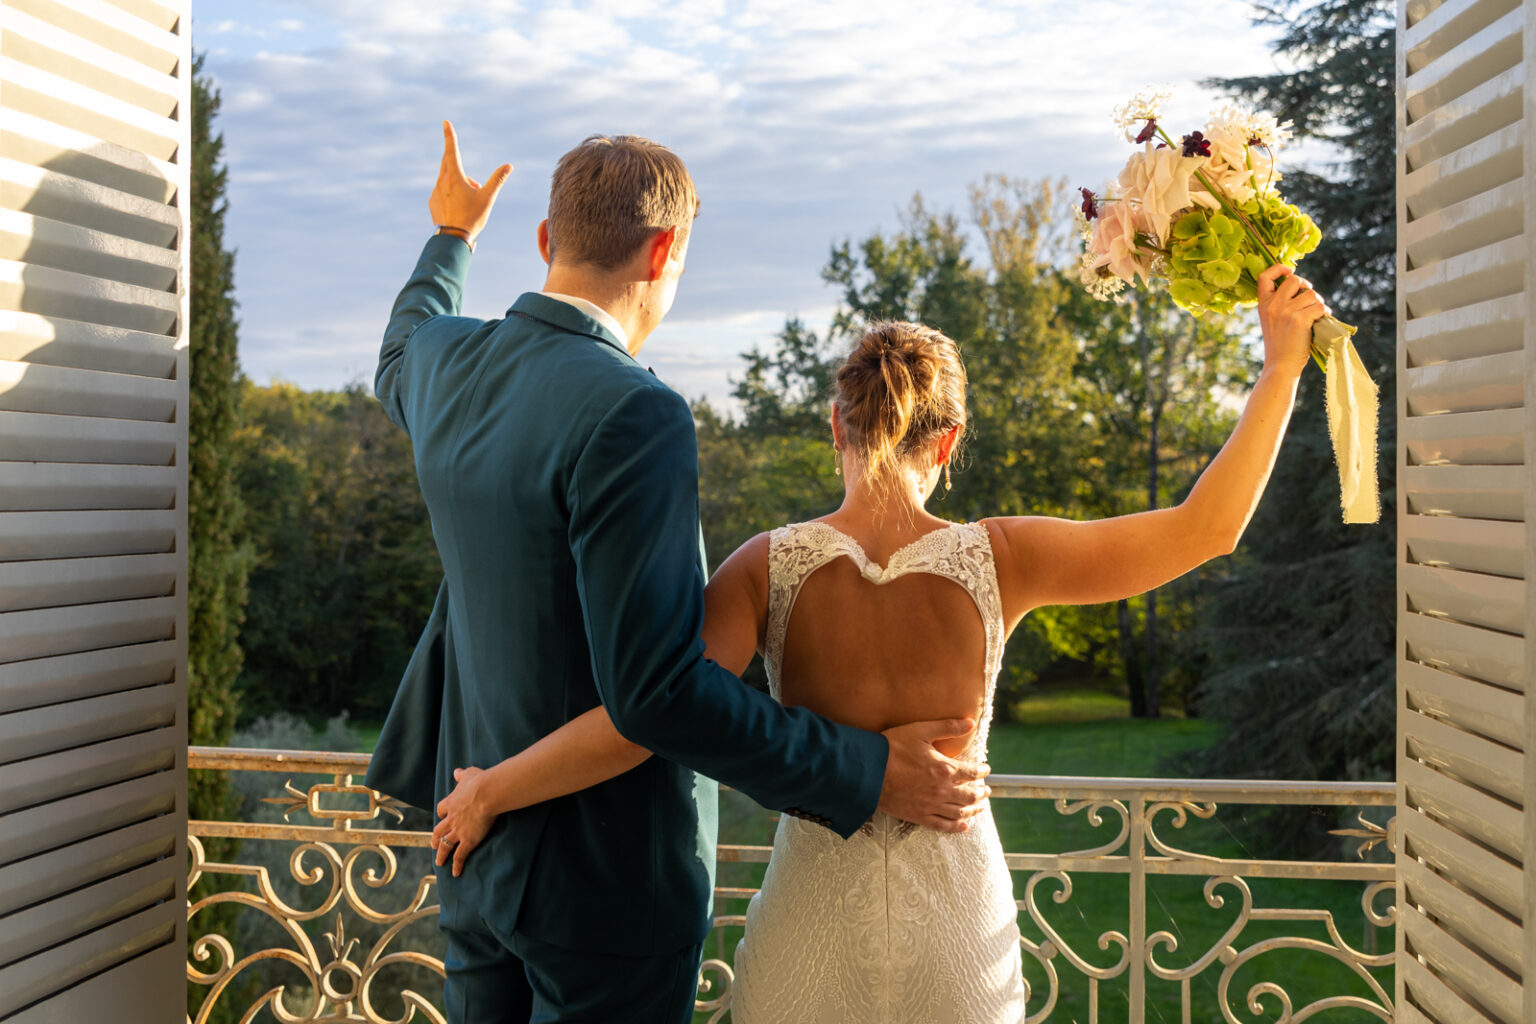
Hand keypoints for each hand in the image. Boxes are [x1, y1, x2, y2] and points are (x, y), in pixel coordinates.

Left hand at [428, 121, 512, 244]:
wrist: (453, 239)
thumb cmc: (472, 217)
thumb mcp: (488, 198)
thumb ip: (497, 180)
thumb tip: (508, 166)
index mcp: (454, 177)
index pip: (451, 150)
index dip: (449, 135)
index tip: (445, 123)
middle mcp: (441, 182)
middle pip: (448, 164)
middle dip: (460, 167)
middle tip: (473, 186)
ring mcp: (435, 193)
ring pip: (447, 181)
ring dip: (459, 186)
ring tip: (470, 204)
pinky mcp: (432, 203)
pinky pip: (442, 193)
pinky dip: (451, 196)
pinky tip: (459, 211)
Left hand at [432, 766, 493, 876]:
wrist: (487, 793)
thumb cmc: (481, 782)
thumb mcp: (469, 774)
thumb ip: (462, 775)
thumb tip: (456, 771)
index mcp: (452, 802)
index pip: (442, 809)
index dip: (442, 813)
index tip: (442, 816)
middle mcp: (452, 818)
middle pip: (439, 830)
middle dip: (436, 838)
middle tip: (433, 844)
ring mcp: (458, 831)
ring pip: (446, 845)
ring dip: (441, 854)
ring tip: (439, 863)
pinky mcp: (468, 840)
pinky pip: (460, 855)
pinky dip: (457, 865)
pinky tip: (455, 873)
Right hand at [876, 718, 990, 832]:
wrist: (868, 771)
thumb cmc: (892, 748)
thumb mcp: (921, 730)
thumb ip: (947, 727)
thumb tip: (970, 722)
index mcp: (944, 769)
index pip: (972, 772)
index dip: (982, 770)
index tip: (985, 769)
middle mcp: (942, 790)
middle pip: (970, 795)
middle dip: (981, 792)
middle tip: (986, 790)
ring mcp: (931, 806)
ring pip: (960, 812)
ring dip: (974, 810)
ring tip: (980, 807)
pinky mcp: (918, 816)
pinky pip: (942, 826)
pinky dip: (956, 827)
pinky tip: (963, 826)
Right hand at [1255, 264, 1328, 376]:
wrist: (1281, 365)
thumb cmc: (1279, 344)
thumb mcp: (1271, 321)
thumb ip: (1279, 303)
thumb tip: (1301, 286)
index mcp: (1263, 305)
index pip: (1264, 277)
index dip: (1278, 269)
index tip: (1288, 271)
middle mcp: (1273, 305)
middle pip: (1294, 280)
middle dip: (1306, 287)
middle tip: (1309, 298)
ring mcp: (1286, 312)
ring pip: (1311, 294)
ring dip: (1318, 302)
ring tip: (1316, 314)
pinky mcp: (1300, 320)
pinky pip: (1319, 306)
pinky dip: (1324, 312)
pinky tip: (1322, 320)